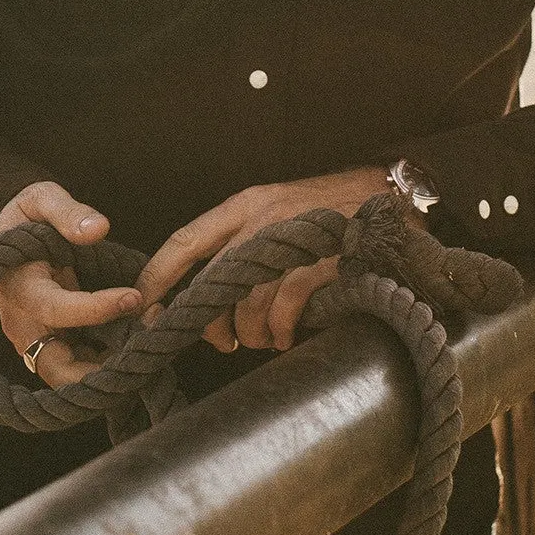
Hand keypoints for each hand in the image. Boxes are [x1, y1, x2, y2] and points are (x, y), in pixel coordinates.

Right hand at [0, 181, 139, 388]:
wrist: (11, 235)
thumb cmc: (27, 215)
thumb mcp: (41, 199)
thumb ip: (67, 212)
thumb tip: (98, 228)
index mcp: (18, 288)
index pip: (56, 309)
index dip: (96, 308)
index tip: (134, 297)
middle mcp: (21, 325)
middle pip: (58, 366)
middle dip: (102, 366)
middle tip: (147, 340)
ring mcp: (33, 341)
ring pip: (69, 377)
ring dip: (108, 371)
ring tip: (148, 344)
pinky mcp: (48, 347)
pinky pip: (77, 369)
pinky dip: (105, 367)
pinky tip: (137, 348)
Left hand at [135, 168, 393, 354]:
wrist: (391, 193)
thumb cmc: (332, 211)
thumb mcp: (280, 213)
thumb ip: (247, 244)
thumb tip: (213, 300)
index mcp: (245, 205)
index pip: (185, 240)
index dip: (157, 277)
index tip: (143, 308)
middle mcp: (261, 218)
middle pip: (213, 282)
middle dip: (210, 322)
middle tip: (223, 342)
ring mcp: (291, 239)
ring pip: (247, 303)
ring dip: (253, 333)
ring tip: (267, 339)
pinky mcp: (320, 259)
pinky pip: (284, 308)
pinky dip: (282, 331)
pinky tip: (288, 336)